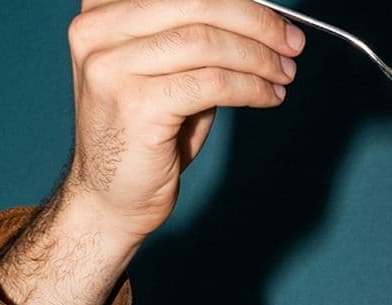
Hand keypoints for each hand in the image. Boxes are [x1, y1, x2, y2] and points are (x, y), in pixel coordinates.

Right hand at [0, 0, 304, 304]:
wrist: (111, 197)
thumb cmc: (146, 136)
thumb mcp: (169, 74)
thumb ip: (199, 42)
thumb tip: (261, 24)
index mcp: (102, 10)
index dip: (239, 1)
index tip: (279, 21)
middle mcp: (98, 29)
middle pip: (196, 3)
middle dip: (256, 23)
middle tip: (293, 44)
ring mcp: (111, 66)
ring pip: (206, 42)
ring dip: (258, 58)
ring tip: (285, 75)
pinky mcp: (136, 104)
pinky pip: (210, 83)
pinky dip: (250, 87)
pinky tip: (269, 97)